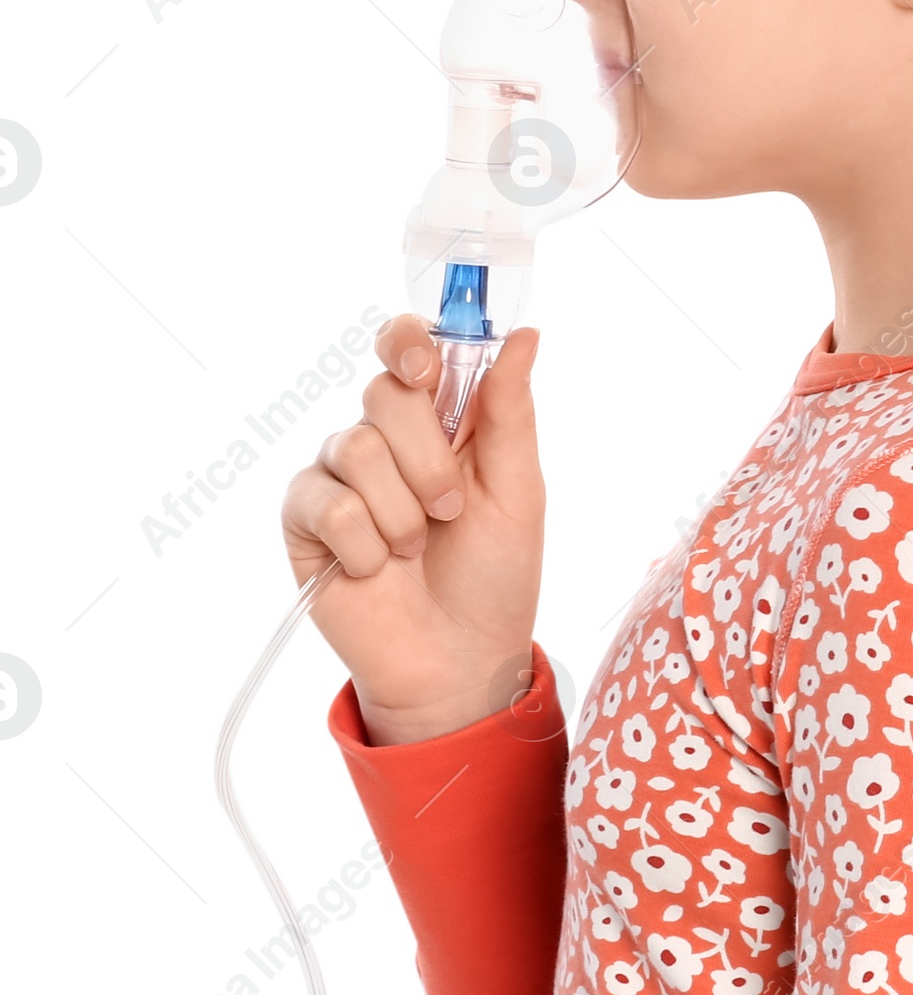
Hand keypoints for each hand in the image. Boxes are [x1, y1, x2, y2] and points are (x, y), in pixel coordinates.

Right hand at [281, 315, 545, 744]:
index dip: (407, 344)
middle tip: (450, 512)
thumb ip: (510, 412)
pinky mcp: (306, 521)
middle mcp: (384, 439)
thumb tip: (525, 335)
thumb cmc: (496, 576)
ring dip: (401, 512)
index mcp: (440, 421)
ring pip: (356, 448)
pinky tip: (378, 571)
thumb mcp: (518, 491)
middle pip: (383, 393)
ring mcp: (340, 478)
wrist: (460, 659)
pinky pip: (328, 504)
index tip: (424, 370)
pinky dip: (366, 545)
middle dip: (428, 459)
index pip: (406, 348)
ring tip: (416, 549)